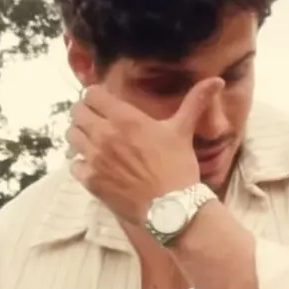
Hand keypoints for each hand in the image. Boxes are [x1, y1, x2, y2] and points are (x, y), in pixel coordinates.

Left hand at [66, 77, 222, 225]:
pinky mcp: (91, 181)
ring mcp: (95, 159)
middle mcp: (105, 135)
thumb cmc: (178, 167)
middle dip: (85, 113)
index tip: (103, 102)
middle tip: (96, 120)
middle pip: (77, 112)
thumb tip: (216, 80)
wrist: (172, 208)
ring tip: (93, 142)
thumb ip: (195, 101)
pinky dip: (81, 164)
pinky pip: (74, 165)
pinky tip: (95, 166)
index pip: (92, 94)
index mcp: (125, 119)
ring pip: (72, 136)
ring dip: (80, 136)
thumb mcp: (184, 131)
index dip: (96, 96)